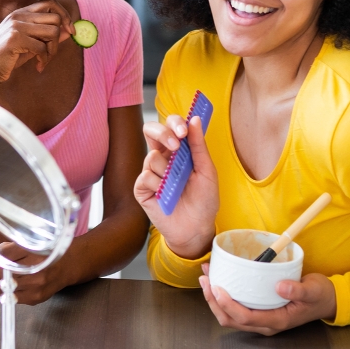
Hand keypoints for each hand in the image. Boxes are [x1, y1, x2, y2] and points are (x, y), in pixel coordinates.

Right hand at [0, 2, 75, 91]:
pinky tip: (38, 67)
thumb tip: (70, 30)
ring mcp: (15, 25)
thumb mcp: (30, 45)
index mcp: (21, 13)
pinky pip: (42, 47)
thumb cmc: (7, 58)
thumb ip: (47, 37)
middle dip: (58, 39)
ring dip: (52, 50)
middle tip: (50, 54)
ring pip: (53, 32)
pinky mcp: (14, 38)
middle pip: (55, 19)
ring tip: (43, 61)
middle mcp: (18, 16)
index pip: (50, 3)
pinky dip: (44, 60)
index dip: (64, 15)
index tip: (71, 30)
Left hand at [0, 245, 68, 304]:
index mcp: (27, 248)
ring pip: (2, 288)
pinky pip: (12, 299)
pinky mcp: (36, 297)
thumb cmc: (41, 251)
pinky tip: (21, 284)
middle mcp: (32, 266)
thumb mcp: (20, 245)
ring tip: (13, 276)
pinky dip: (11, 292)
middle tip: (5, 266)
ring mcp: (35, 283)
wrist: (68, 263)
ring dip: (1, 283)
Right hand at [134, 114, 217, 259]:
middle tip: (176, 145)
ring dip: (168, 171)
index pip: (170, 125)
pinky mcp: (142, 188)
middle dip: (163, 133)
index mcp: (178, 150)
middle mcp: (162, 157)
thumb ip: (199, 145)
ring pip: (151, 157)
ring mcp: (150, 172)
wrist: (197, 229)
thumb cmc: (204, 200)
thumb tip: (195, 119)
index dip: (174, 122)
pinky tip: (166, 195)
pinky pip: (145, 177)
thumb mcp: (207, 171)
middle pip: (150, 131)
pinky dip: (159, 185)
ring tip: (177, 186)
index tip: (184, 130)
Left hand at [199, 268, 337, 334]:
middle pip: (231, 320)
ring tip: (206, 277)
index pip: (245, 317)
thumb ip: (298, 289)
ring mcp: (261, 319)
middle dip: (213, 302)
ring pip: (230, 316)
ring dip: (214, 299)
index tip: (217, 288)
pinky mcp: (259, 310)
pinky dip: (223, 296)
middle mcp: (265, 324)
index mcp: (277, 321)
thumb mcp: (313, 290)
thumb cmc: (320, 296)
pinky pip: (236, 308)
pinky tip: (218, 280)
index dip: (227, 305)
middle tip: (205, 280)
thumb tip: (279, 286)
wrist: (327, 300)